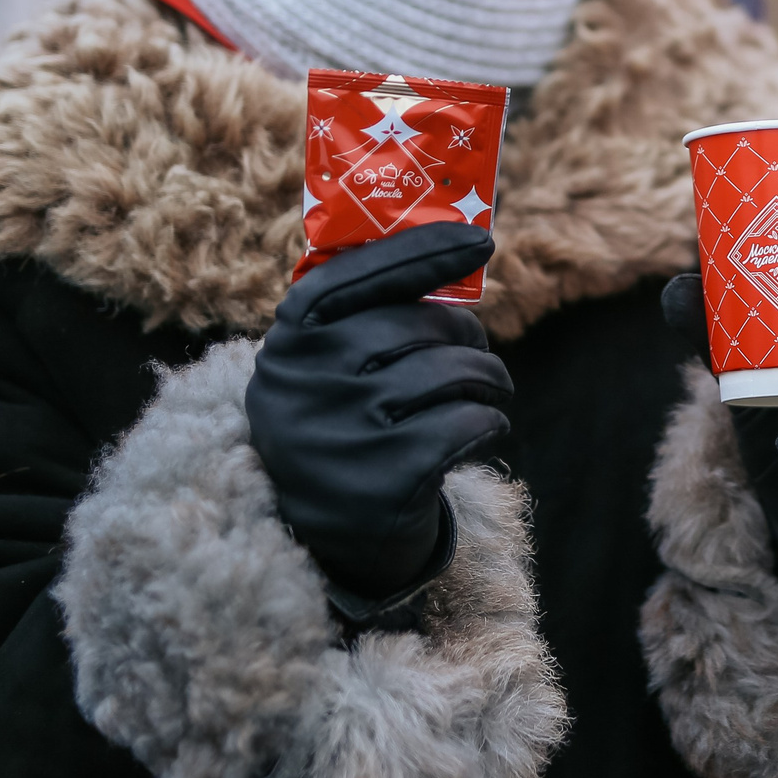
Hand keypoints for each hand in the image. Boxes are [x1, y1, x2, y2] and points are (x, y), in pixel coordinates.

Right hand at [249, 222, 511, 606]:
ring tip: (489, 393)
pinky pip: (468, 424)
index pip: (356, 274)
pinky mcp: (383, 482)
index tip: (481, 239)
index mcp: (287, 341)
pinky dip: (490, 423)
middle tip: (479, 352)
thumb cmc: (347, 424)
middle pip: (420, 325)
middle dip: (468, 336)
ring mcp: (340, 434)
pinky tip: (484, 430)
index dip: (423, 251)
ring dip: (489, 382)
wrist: (327, 539)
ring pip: (453, 374)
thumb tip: (457, 247)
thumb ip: (368, 312)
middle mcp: (303, 383)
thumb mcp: (329, 367)